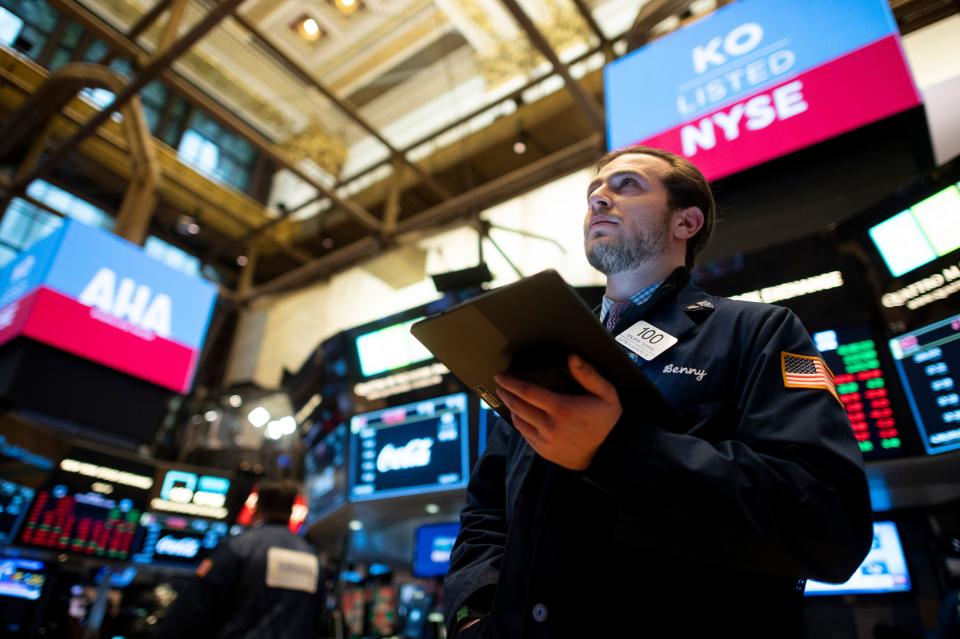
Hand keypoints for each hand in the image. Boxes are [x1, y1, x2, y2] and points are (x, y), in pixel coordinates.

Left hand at [494, 354, 621, 469]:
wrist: (610, 454)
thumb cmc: (608, 421)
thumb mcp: (606, 394)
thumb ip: (588, 374)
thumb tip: (572, 357)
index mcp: (562, 409)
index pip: (527, 392)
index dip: (511, 383)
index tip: (500, 376)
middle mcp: (550, 426)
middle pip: (518, 406)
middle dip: (506, 394)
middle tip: (500, 385)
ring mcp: (546, 441)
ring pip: (519, 422)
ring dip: (511, 408)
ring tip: (508, 398)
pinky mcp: (545, 452)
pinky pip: (525, 435)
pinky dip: (519, 423)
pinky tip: (519, 416)